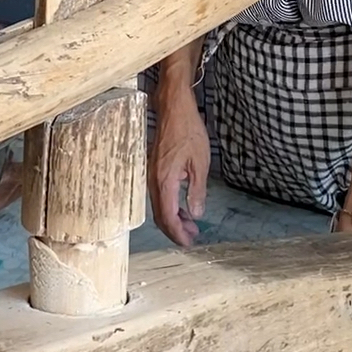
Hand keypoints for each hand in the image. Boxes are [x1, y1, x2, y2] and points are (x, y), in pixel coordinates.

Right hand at [148, 98, 210, 246]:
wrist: (173, 108)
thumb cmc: (188, 130)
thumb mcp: (200, 162)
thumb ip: (197, 190)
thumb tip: (196, 213)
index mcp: (164, 181)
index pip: (167, 217)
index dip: (177, 233)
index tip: (189, 243)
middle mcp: (154, 181)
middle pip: (160, 216)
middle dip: (175, 230)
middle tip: (191, 238)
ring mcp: (151, 175)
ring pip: (159, 207)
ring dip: (173, 219)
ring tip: (191, 226)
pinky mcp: (154, 170)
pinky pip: (159, 196)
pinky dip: (170, 206)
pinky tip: (183, 207)